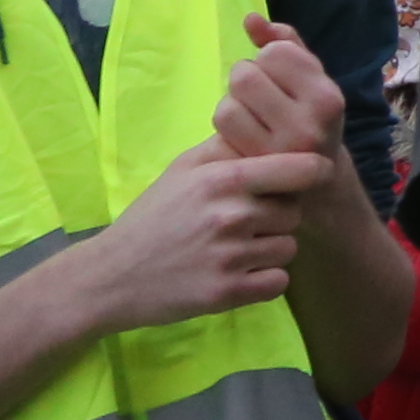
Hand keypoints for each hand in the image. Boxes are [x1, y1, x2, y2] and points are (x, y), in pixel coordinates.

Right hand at [63, 135, 325, 338]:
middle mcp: (230, 216)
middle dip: (277, 216)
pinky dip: (265, 281)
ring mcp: (229, 258)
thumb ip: (227, 147)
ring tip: (236, 249)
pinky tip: (239, 274)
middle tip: (245, 223)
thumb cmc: (150, 217)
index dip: (310, 173)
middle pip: (294, 212)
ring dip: (270, 249)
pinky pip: (278, 282)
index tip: (308, 177)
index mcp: (223, 179)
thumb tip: (268, 125)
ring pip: (288, 248)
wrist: (109, 276)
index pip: (301, 169)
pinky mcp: (225, 294)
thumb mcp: (182, 170)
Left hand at [212, 16, 346, 169]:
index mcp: (327, 97)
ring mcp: (277, 151)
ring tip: (251, 114)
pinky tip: (240, 132)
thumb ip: (286, 43)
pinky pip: (221, 127)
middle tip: (259, 94)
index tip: (281, 76)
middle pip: (245, 74)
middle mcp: (307, 124)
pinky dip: (225, 124)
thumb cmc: (311, 119)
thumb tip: (250, 19)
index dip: (270, 57)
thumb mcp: (312, 80)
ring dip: (233, 103)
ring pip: (228, 102)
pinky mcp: (252, 166)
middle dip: (247, 77)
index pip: (275, 52)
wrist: (316, 183)